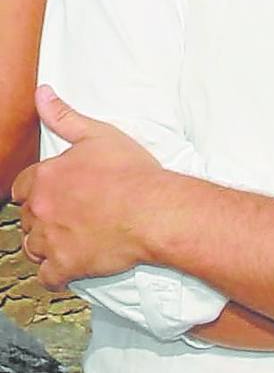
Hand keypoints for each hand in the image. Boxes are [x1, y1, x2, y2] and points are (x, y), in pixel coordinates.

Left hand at [12, 85, 161, 289]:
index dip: (36, 189)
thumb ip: (64, 116)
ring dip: (46, 244)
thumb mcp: (98, 135)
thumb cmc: (131, 173)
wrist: (153, 209)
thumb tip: (42, 94)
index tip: (49, 193)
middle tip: (68, 214)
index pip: (22, 186)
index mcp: (47, 177)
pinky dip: (56, 274)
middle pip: (27, 218)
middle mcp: (42, 209)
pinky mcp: (65, 266)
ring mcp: (51, 240)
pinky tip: (71, 264)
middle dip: (43, 216)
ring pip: (32, 248)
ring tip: (70, 238)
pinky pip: (47, 277)